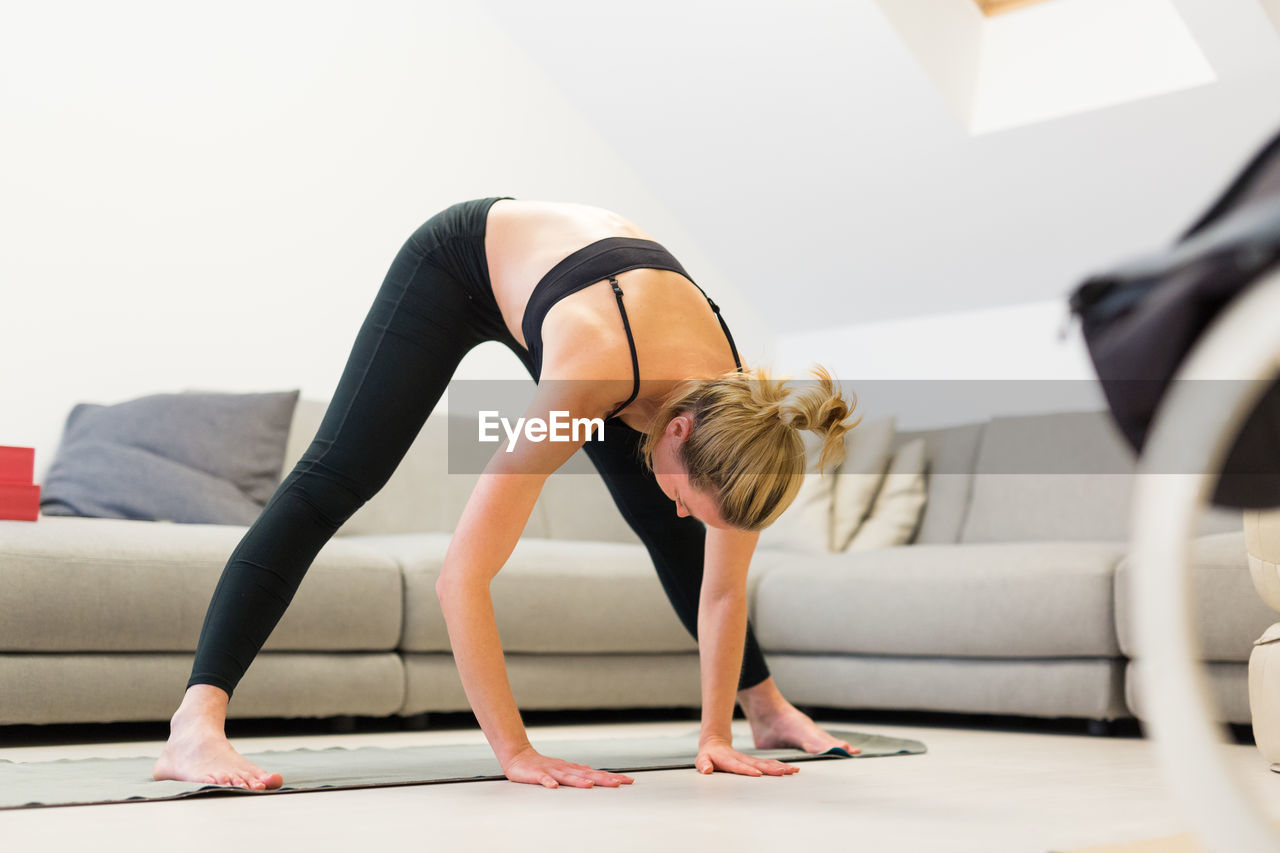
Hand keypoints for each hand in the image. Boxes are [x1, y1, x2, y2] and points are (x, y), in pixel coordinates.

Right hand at [502, 746, 635, 788]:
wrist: (519, 757)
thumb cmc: (542, 766)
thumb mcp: (564, 769)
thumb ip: (579, 773)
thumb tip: (595, 775)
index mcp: (572, 769)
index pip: (595, 773)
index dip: (611, 777)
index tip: (628, 780)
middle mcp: (565, 769)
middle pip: (587, 774)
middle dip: (603, 779)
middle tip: (618, 783)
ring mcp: (552, 771)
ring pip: (567, 776)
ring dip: (578, 781)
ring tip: (589, 785)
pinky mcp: (537, 774)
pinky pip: (543, 779)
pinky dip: (548, 782)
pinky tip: (553, 786)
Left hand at [695, 737, 798, 776]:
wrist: (715, 744)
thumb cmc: (708, 756)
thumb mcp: (702, 760)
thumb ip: (703, 764)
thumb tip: (706, 769)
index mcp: (730, 760)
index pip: (739, 766)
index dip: (747, 770)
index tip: (758, 774)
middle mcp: (742, 759)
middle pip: (758, 764)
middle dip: (772, 768)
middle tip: (783, 772)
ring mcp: (750, 760)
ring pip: (767, 763)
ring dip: (780, 767)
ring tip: (792, 770)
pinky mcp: (755, 761)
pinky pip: (769, 763)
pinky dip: (780, 766)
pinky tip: (790, 769)